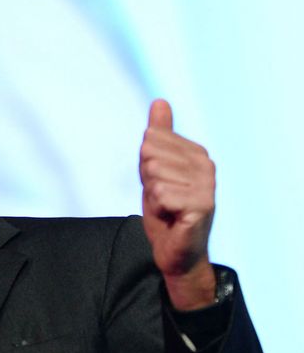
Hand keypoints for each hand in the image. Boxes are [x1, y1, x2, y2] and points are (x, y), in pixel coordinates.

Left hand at [139, 99, 216, 308]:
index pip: (150, 140)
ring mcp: (207, 184)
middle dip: (147, 183)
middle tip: (162, 200)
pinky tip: (171, 218)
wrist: (175, 251)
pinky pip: (161, 194)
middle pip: (150, 156)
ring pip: (154, 175)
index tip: (159, 185)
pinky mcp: (202, 204)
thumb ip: (158, 137)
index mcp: (196, 153)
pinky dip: (158, 209)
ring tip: (167, 209)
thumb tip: (159, 101)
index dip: (144, 168)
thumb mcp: (154, 169)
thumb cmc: (165, 212)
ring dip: (153, 198)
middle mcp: (206, 165)